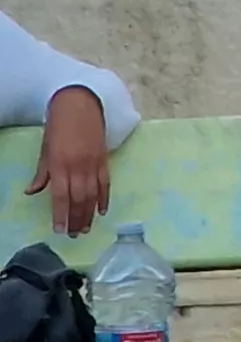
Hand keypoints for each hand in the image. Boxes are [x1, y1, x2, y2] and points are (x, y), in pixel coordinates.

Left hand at [28, 87, 109, 236]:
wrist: (81, 106)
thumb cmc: (58, 127)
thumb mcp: (45, 150)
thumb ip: (42, 173)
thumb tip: (32, 192)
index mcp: (60, 165)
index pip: (61, 196)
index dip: (61, 215)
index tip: (60, 230)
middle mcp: (78, 167)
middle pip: (78, 199)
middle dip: (76, 218)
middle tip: (75, 234)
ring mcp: (93, 164)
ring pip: (93, 194)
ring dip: (90, 213)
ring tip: (87, 228)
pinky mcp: (105, 160)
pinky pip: (106, 183)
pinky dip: (104, 198)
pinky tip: (102, 210)